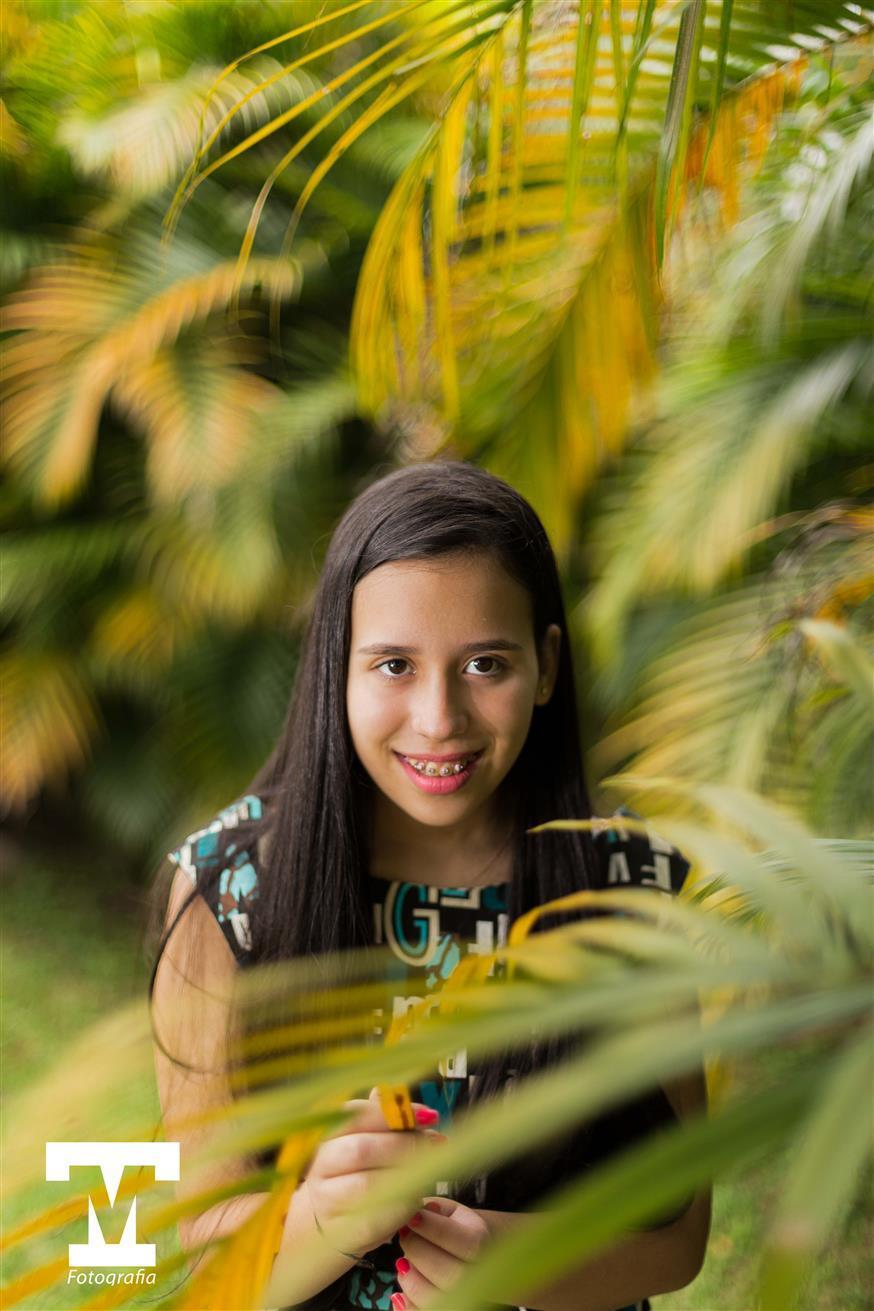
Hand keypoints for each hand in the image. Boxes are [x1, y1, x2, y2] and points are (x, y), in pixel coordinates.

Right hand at [303, 1087, 443, 1258]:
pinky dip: (402, 1206)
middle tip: (434, 1145)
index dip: (394, 1113)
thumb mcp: (362, 1141)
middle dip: (404, 1145)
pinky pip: (378, 1217)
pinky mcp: (346, 1231)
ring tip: (429, 1171)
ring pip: (369, 1185)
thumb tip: (404, 1102)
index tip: (428, 1116)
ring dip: (405, 1176)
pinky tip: (417, 1197)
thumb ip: (382, 1121)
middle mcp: (323, 1165)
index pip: (355, 1115)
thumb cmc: (351, 1175)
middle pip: (362, 1149)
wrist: (323, 1224)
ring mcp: (330, 1200)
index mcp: (328, 1135)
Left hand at [392, 1196, 490, 1309]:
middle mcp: (481, 1275)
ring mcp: (469, 1298)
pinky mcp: (454, 1309)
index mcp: (482, 1241)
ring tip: (403, 1263)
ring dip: (411, 1280)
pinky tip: (402, 1291)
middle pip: (448, 1273)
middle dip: (417, 1252)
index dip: (430, 1228)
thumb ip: (433, 1209)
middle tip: (404, 1237)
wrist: (479, 1257)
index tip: (410, 1218)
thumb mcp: (451, 1211)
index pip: (459, 1239)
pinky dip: (408, 1305)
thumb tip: (413, 1212)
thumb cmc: (458, 1230)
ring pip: (437, 1300)